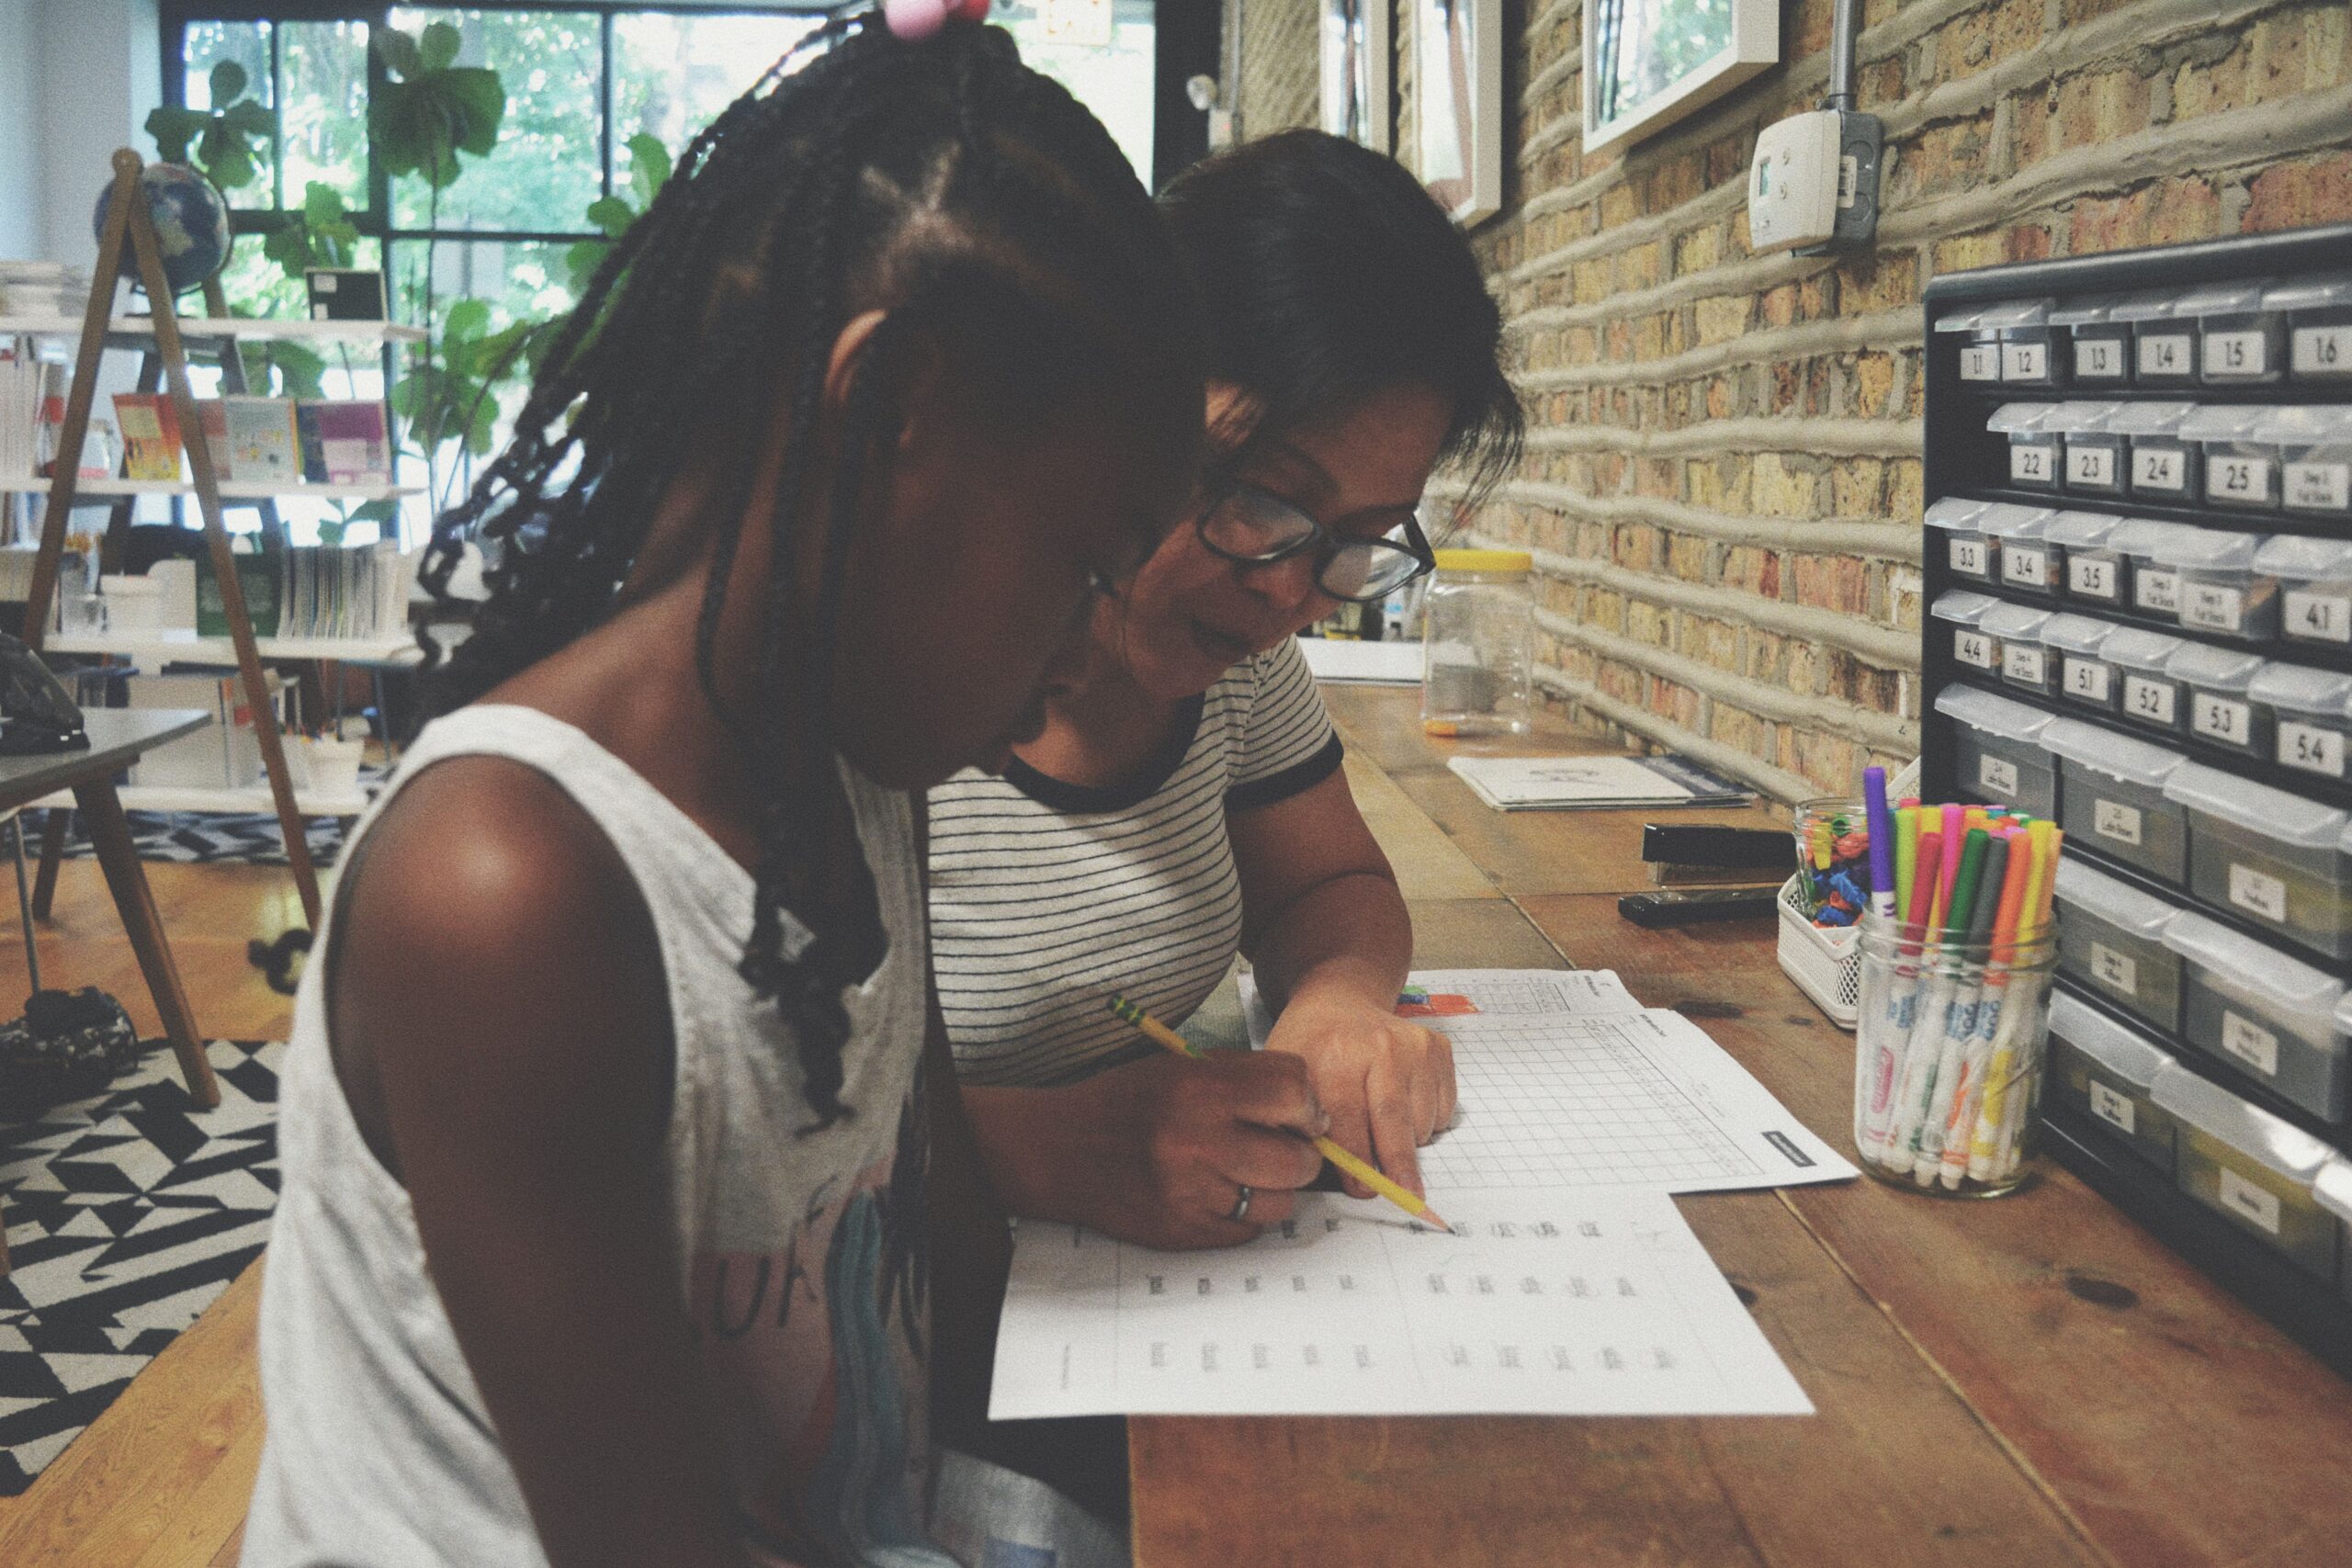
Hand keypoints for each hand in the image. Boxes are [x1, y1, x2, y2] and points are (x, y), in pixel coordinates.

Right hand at [1065, 1049, 1328, 1249]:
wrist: (1060, 1149)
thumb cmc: (1127, 1101)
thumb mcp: (1180, 1067)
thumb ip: (1245, 1079)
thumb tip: (1311, 1109)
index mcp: (1198, 1087)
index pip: (1293, 1093)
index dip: (1307, 1105)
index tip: (1302, 1114)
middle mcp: (1196, 1140)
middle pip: (1297, 1159)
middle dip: (1301, 1154)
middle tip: (1283, 1148)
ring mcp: (1189, 1193)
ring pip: (1279, 1202)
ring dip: (1274, 1189)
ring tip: (1247, 1173)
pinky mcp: (1182, 1231)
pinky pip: (1248, 1231)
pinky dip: (1244, 1215)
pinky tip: (1219, 1194)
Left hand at [1264, 992, 1454, 1200]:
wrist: (1339, 1001)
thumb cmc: (1311, 1046)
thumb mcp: (1289, 1078)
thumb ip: (1301, 1122)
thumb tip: (1324, 1173)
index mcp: (1337, 1054)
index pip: (1348, 1120)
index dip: (1355, 1161)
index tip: (1361, 1189)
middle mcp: (1382, 1046)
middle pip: (1394, 1122)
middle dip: (1397, 1166)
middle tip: (1403, 1195)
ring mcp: (1415, 1046)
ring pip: (1422, 1121)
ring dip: (1408, 1144)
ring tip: (1382, 1133)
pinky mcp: (1439, 1049)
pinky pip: (1443, 1109)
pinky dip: (1427, 1124)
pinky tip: (1402, 1110)